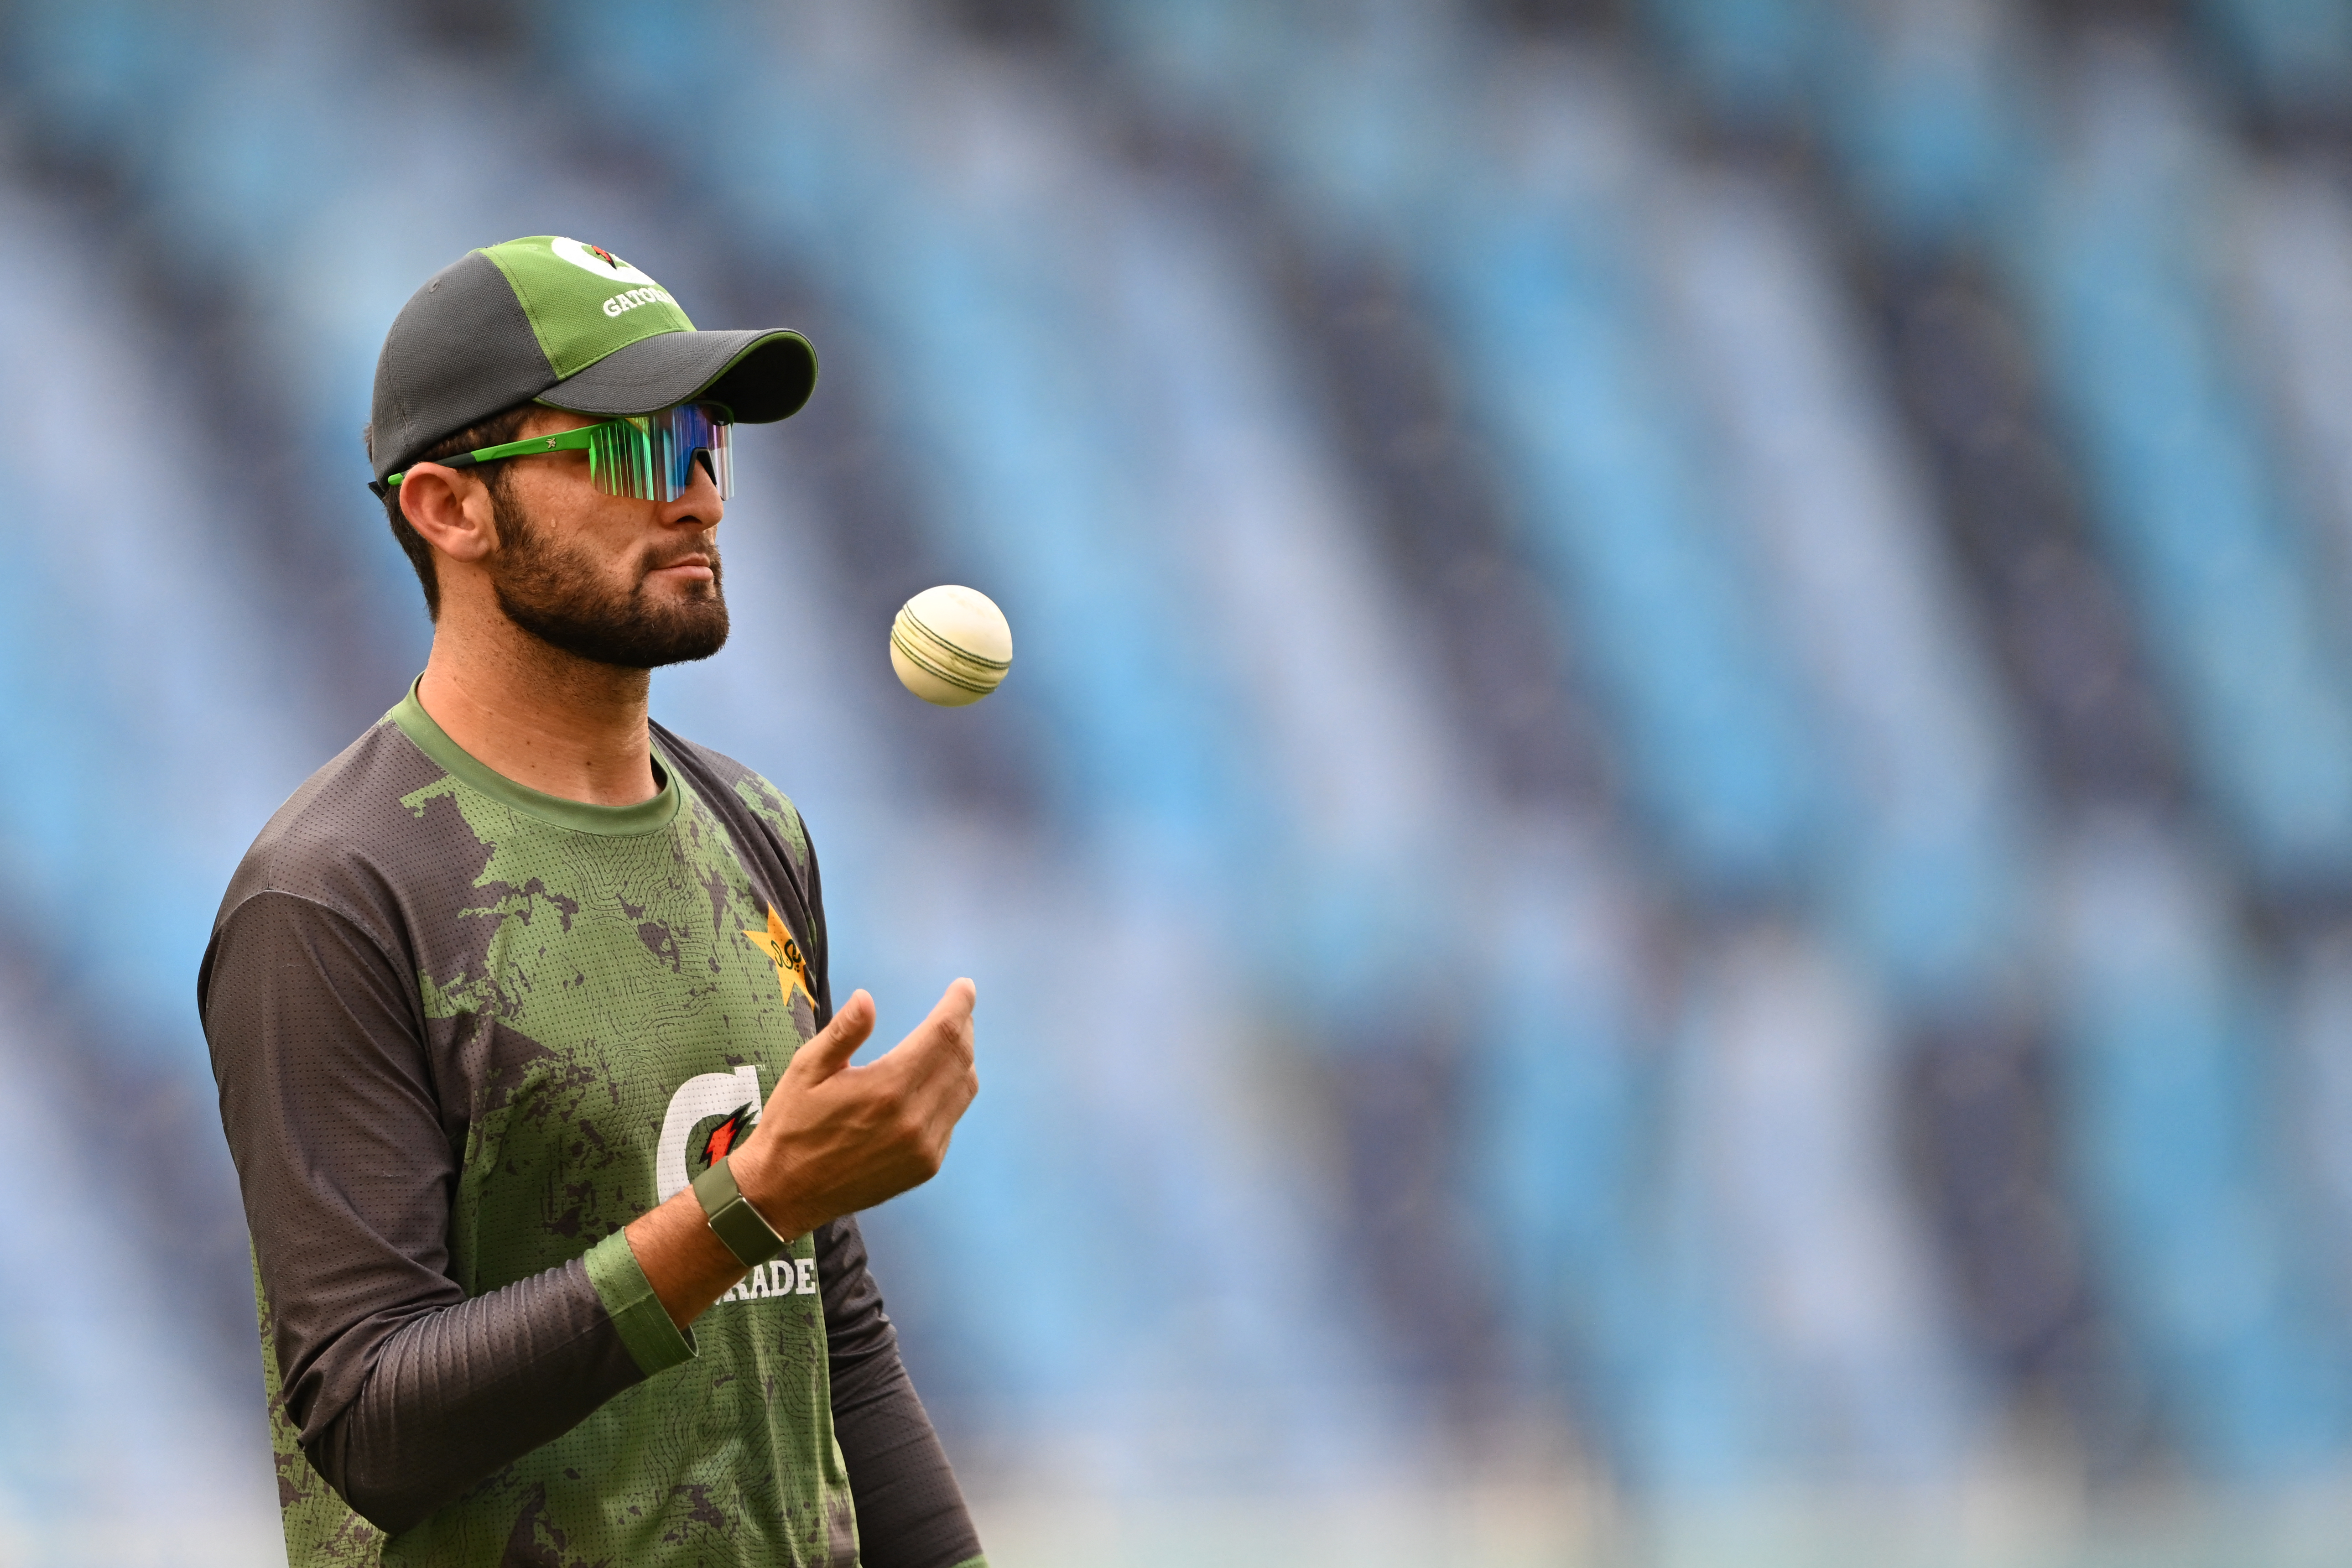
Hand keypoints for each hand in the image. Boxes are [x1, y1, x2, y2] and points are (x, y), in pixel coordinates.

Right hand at [731, 981, 978, 1237]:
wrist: (784, 1193)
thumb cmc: (791, 1125)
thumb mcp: (806, 1070)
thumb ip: (843, 1032)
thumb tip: (867, 998)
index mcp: (887, 1088)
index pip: (943, 1035)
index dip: (959, 1006)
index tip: (964, 987)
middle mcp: (915, 1119)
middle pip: (961, 1060)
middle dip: (964, 1028)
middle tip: (957, 1011)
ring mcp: (924, 1147)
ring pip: (964, 1090)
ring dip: (963, 1060)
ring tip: (949, 1041)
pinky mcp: (925, 1167)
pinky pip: (952, 1119)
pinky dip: (951, 1093)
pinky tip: (933, 1083)